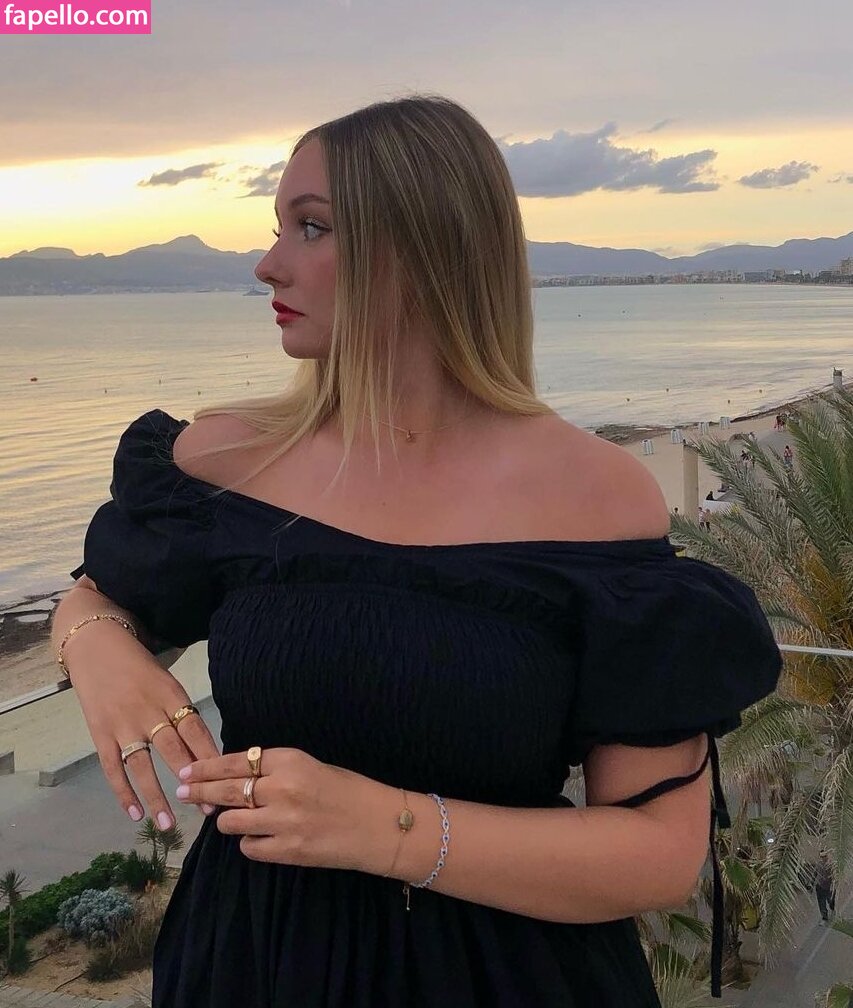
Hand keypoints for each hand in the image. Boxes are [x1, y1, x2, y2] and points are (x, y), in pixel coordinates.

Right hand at [65, 624, 220, 829]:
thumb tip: (207, 749)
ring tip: (169, 824)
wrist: (96, 646)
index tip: (225, 781)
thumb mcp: (167, 682)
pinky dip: (122, 792)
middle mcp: (148, 711)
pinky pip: (112, 768)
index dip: (210, 757)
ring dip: (156, 797)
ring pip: (142, 766)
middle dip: (193, 781)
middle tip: (207, 809)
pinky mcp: (100, 734)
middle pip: (173, 750)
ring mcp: (122, 724)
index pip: (196, 730)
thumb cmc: (140, 667)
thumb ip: (183, 712)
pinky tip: (134, 814)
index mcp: (171, 695)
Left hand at [175, 747, 394, 871]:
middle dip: (199, 791)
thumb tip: (238, 776)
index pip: (236, 762)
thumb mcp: (311, 766)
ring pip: (230, 822)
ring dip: (227, 820)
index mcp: (290, 760)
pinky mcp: (287, 851)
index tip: (189, 771)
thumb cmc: (348, 790)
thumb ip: (276, 770)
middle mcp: (282, 788)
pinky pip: (249, 848)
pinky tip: (258, 838)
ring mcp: (283, 822)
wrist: (378, 824)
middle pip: (225, 790)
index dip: (207, 768)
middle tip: (182, 792)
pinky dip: (249, 843)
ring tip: (230, 819)